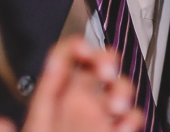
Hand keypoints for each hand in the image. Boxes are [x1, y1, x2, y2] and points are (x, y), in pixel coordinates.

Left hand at [22, 38, 142, 131]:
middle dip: (107, 60)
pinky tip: (122, 127)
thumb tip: (50, 65)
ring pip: (120, 87)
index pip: (68, 56)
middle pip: (99, 64)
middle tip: (107, 72)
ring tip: (117, 107)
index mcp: (55, 95)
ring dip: (123, 91)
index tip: (84, 51)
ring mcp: (99, 117)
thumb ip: (45, 94)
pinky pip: (132, 117)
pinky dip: (132, 119)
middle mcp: (79, 101)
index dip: (78, 46)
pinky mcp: (115, 131)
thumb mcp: (37, 125)